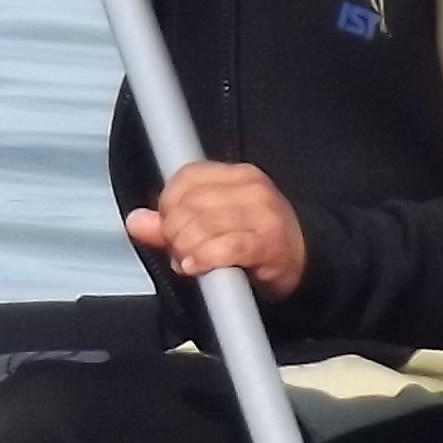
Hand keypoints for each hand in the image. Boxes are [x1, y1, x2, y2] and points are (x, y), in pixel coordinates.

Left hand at [127, 162, 308, 301]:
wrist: (306, 262)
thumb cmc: (256, 240)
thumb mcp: (214, 225)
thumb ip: (171, 223)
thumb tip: (136, 222)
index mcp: (237, 175)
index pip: (187, 177)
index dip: (167, 204)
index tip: (169, 227)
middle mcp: (251, 189)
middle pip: (190, 204)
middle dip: (173, 232)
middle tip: (178, 251)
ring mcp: (262, 215)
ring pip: (202, 226)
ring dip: (185, 249)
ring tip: (188, 261)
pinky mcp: (268, 244)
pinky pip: (225, 247)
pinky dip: (204, 258)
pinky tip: (195, 266)